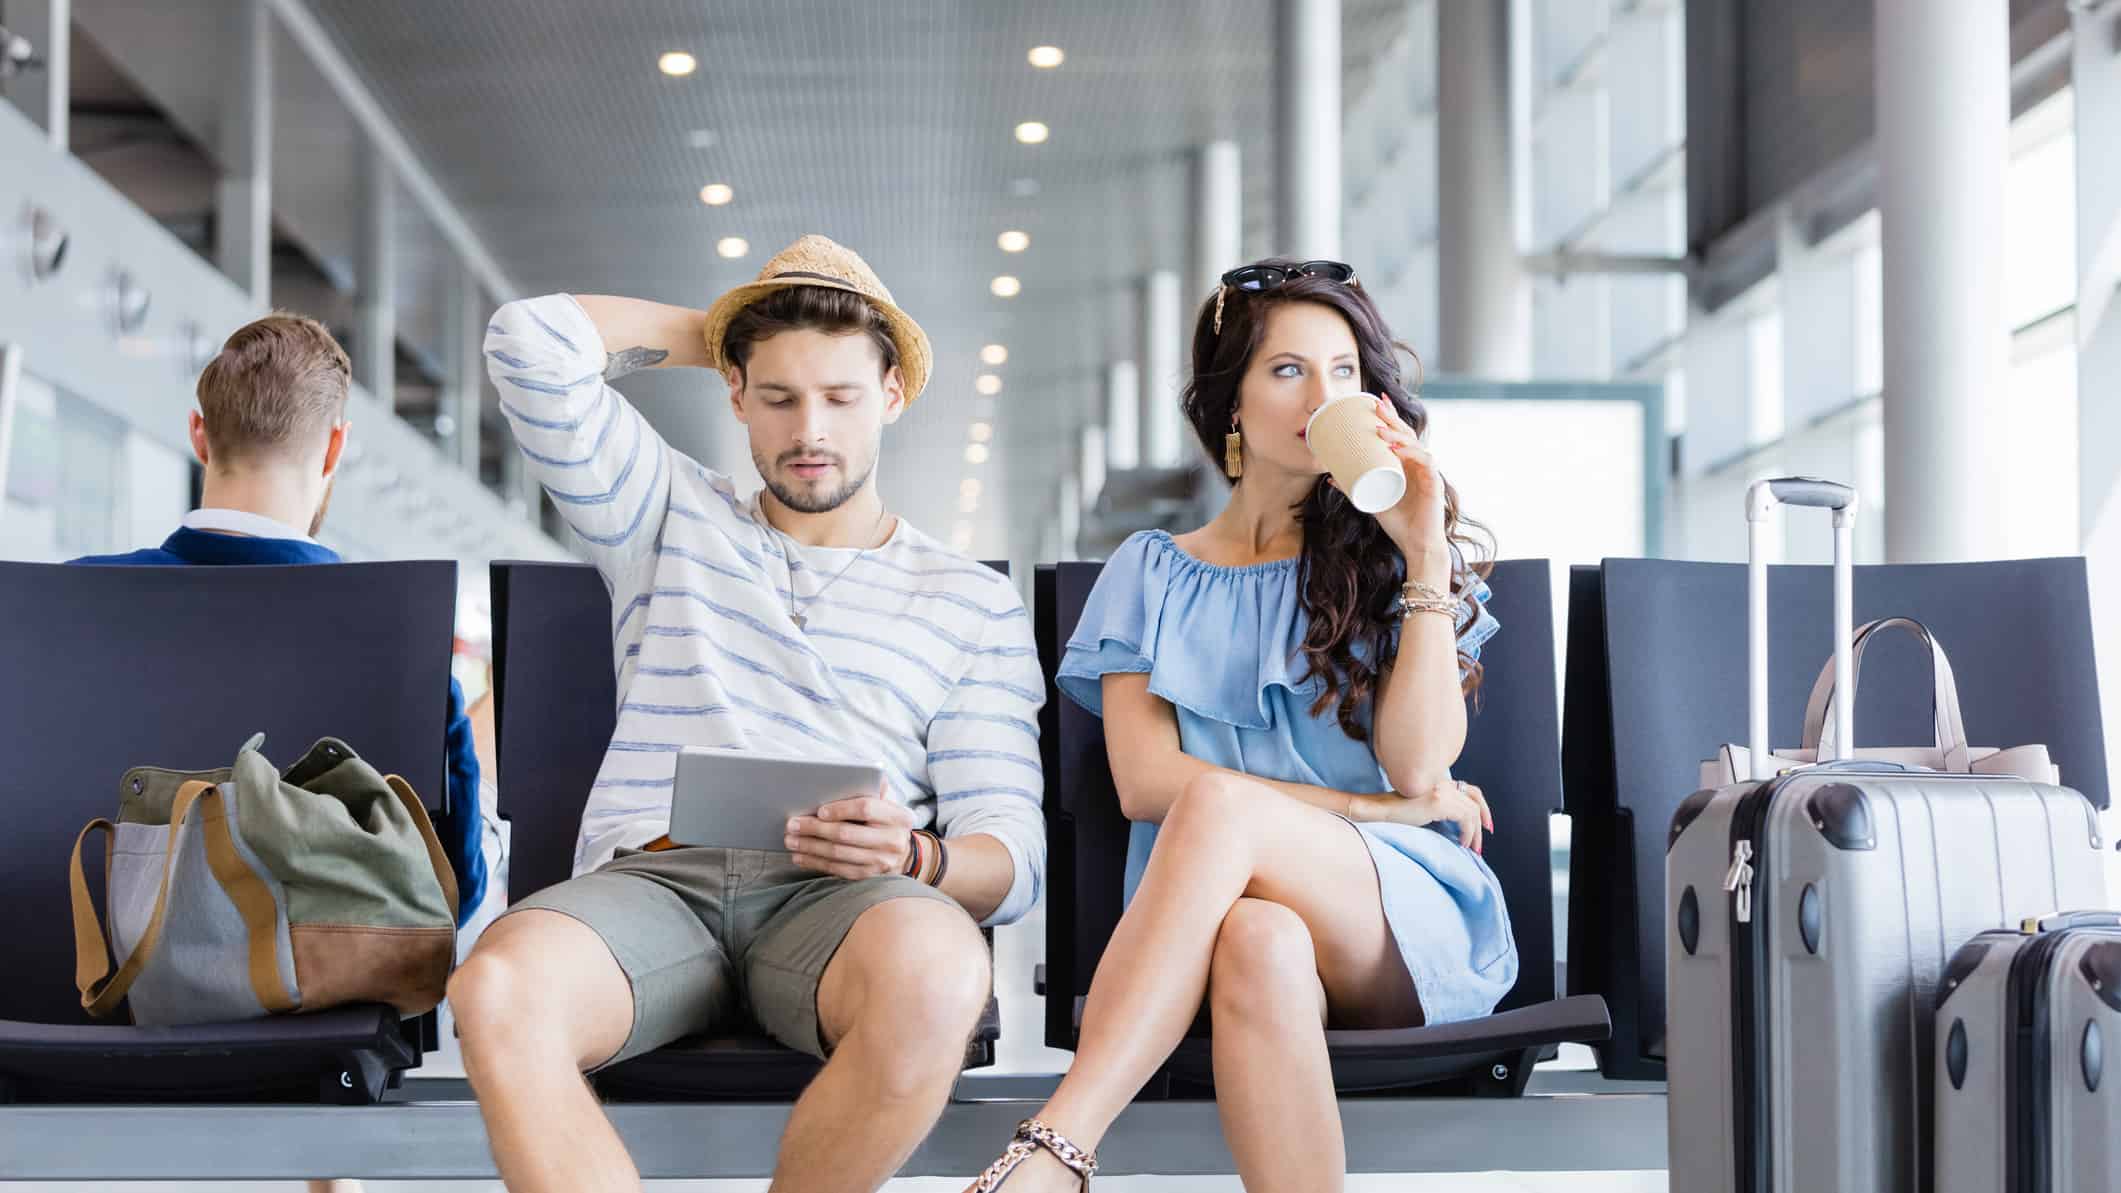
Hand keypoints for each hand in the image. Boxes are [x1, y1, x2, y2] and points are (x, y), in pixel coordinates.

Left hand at [785, 793, 916, 879]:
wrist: (904, 854)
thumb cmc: (886, 821)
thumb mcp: (888, 804)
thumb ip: (873, 789)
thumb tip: (855, 772)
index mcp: (898, 816)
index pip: (866, 809)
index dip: (841, 809)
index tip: (819, 811)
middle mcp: (893, 840)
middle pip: (847, 834)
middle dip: (815, 829)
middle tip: (792, 825)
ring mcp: (881, 862)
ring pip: (838, 854)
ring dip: (810, 847)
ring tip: (791, 840)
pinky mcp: (868, 877)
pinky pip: (837, 870)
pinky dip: (816, 863)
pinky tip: (800, 857)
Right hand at [1348, 777, 1491, 852]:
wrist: (1378, 810)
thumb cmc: (1396, 813)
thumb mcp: (1423, 808)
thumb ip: (1440, 808)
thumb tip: (1458, 825)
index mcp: (1440, 782)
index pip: (1470, 790)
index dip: (1482, 807)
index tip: (1485, 825)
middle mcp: (1443, 783)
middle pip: (1475, 799)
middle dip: (1484, 819)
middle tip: (1484, 838)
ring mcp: (1441, 790)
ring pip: (1472, 811)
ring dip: (1475, 832)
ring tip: (1472, 848)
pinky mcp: (1438, 801)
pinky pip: (1464, 818)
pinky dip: (1467, 833)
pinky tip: (1461, 843)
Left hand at [1367, 395, 1448, 558]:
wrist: (1416, 545)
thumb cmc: (1398, 522)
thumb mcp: (1370, 501)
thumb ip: (1353, 488)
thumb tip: (1330, 476)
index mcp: (1406, 464)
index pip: (1399, 434)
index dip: (1390, 416)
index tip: (1376, 400)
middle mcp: (1419, 464)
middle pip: (1406, 434)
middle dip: (1392, 417)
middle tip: (1376, 404)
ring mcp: (1428, 471)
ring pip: (1414, 444)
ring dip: (1397, 434)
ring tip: (1378, 428)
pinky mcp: (1434, 482)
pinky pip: (1425, 461)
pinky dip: (1411, 453)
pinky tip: (1397, 449)